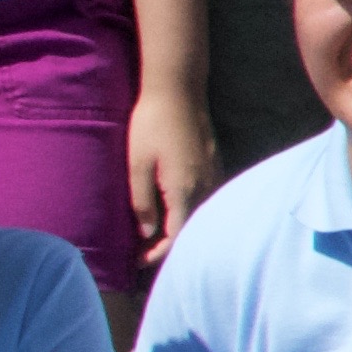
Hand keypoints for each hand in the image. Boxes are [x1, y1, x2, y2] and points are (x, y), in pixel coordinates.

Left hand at [125, 81, 218, 263]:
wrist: (178, 90)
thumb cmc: (151, 125)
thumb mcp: (137, 165)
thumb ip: (142, 203)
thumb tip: (147, 233)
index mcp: (184, 190)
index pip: (176, 236)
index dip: (158, 254)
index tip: (138, 261)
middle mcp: (205, 187)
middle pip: (192, 229)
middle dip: (168, 245)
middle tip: (143, 253)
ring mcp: (213, 175)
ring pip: (200, 214)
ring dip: (180, 228)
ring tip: (155, 235)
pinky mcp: (214, 164)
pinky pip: (205, 199)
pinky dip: (189, 212)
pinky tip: (174, 210)